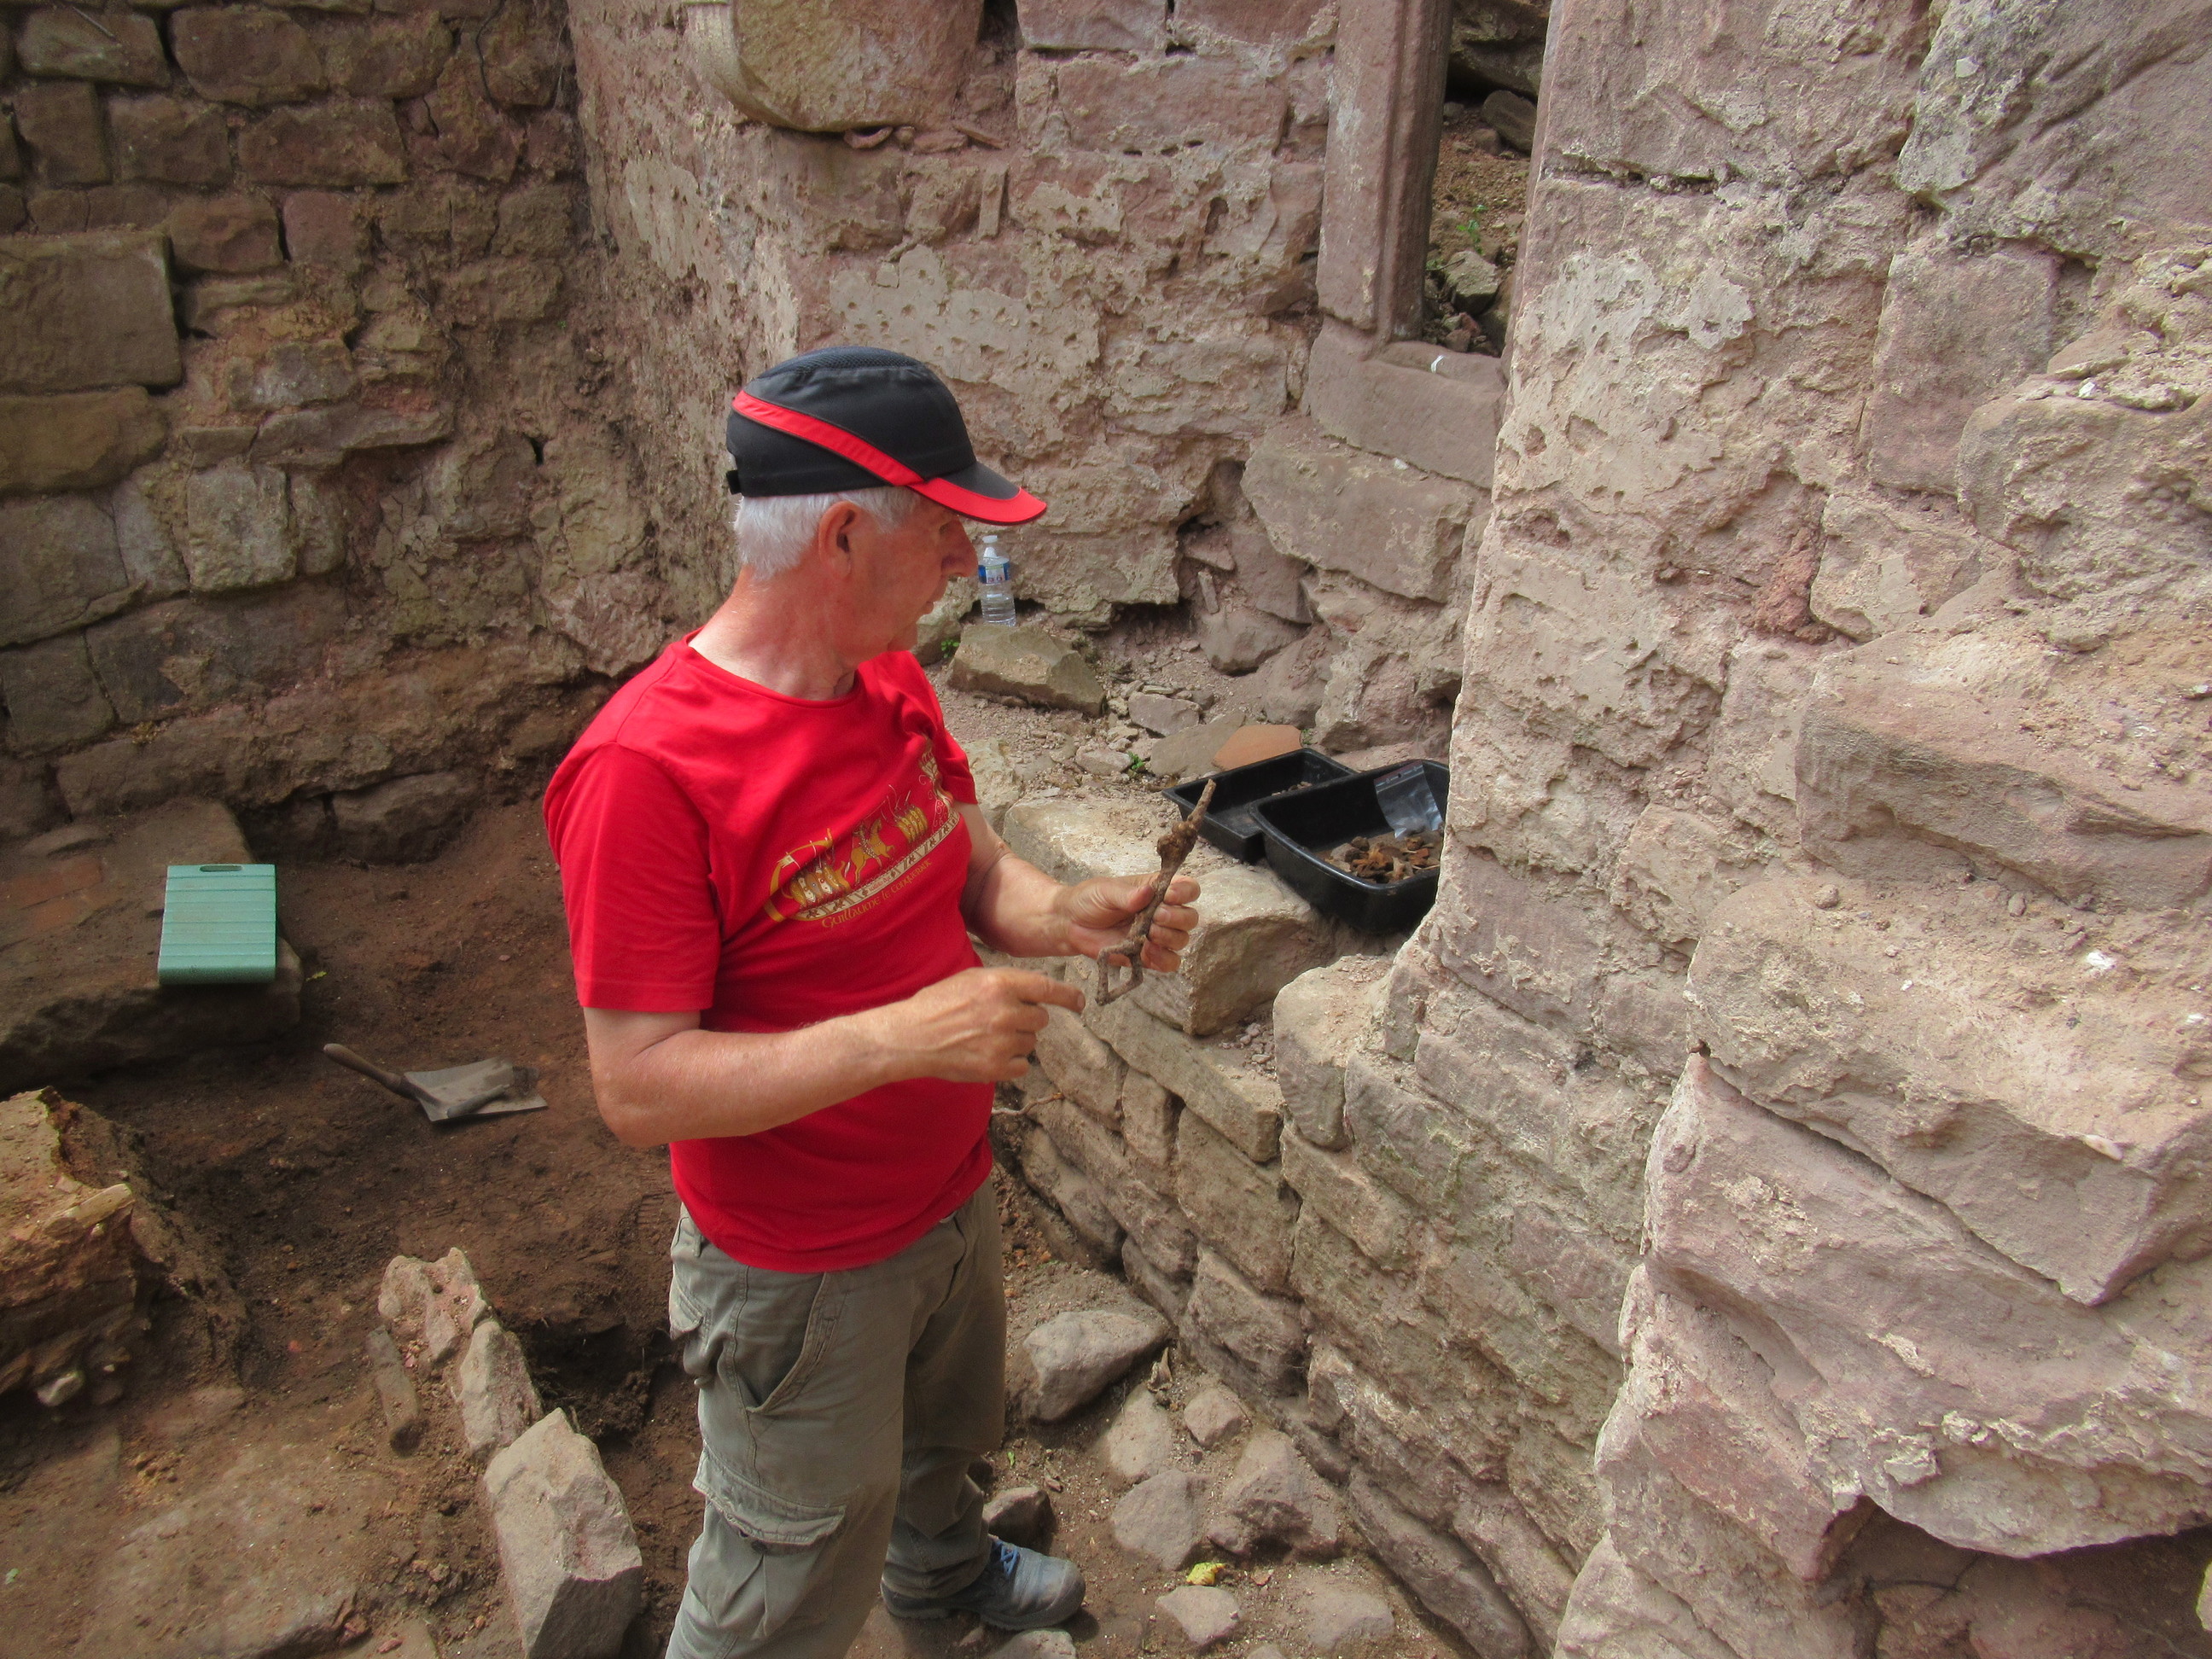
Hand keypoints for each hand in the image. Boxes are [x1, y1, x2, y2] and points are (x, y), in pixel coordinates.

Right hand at [863, 967, 1086, 1084]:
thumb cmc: (937, 1004)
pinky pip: (1022, 1066)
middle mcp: (1005, 1011)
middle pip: (1041, 1018)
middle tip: (1001, 1021)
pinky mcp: (995, 1067)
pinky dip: (1010, 1062)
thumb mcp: (971, 979)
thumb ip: (1005, 983)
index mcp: (1000, 984)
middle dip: (1027, 1020)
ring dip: (1016, 1041)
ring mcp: (1001, 1042)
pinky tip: (987, 1054)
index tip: (1079, 1002)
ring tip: (986, 1037)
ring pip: (1030, 1043)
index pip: (1047, 988)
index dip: (1068, 995)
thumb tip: (1036, 991)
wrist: (911, 1037)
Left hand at [1060, 875, 1201, 971]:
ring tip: (1148, 934)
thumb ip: (1126, 894)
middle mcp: (1162, 912)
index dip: (1185, 892)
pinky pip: (1169, 962)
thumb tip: (1147, 893)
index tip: (1170, 895)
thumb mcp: (1106, 890)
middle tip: (1155, 917)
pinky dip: (1163, 959)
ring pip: (1182, 940)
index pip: (1188, 889)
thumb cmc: (1089, 900)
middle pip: (1190, 918)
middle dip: (1177, 918)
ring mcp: (1156, 936)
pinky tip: (1147, 952)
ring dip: (1169, 938)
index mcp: (1157, 890)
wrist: (1069, 924)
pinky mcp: (1147, 956)